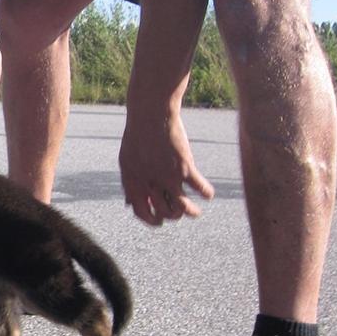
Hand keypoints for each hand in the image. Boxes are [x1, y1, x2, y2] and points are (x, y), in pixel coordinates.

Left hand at [119, 109, 213, 225]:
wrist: (151, 113)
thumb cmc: (138, 135)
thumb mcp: (127, 161)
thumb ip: (130, 184)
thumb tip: (129, 204)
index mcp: (133, 181)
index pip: (139, 210)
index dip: (149, 219)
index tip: (158, 222)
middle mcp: (149, 183)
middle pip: (163, 212)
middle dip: (172, 216)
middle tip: (178, 214)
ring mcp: (167, 176)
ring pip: (182, 207)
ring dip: (191, 212)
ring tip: (196, 212)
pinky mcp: (184, 167)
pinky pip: (199, 187)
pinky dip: (206, 193)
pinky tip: (209, 194)